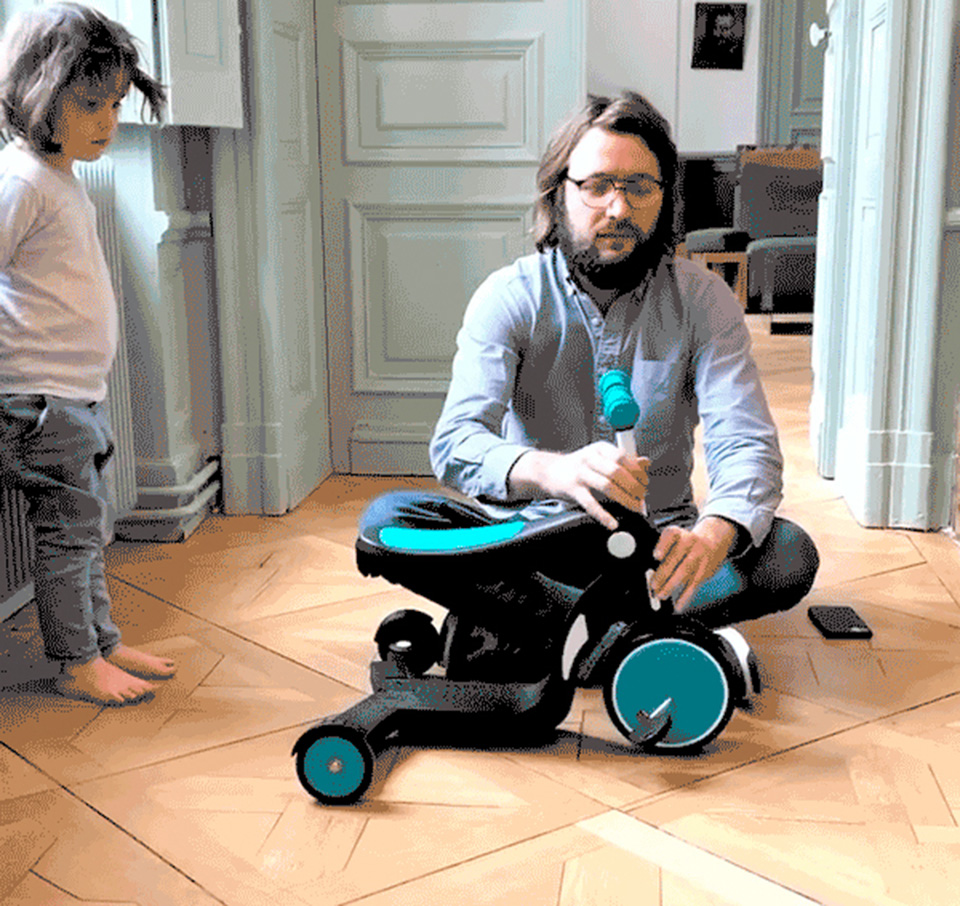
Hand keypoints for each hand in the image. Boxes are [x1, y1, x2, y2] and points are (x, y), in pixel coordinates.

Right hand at [507, 442, 648, 530]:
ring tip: (634, 508)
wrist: (548, 471)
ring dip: (625, 499)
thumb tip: (646, 463)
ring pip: (607, 486)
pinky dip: (603, 515)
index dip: (637, 471)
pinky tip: (612, 523)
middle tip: (642, 498)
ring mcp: (580, 474)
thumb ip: (623, 461)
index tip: (645, 483)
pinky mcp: (572, 489)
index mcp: (600, 449)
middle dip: (634, 487)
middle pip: (617, 471)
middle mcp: (590, 458)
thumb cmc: (579, 466)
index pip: (623, 457)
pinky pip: (590, 503)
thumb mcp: (601, 458)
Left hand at [649, 517, 737, 611]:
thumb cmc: (687, 542)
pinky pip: (694, 584)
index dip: (663, 545)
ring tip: (661, 595)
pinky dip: (685, 596)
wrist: (714, 540)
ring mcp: (699, 557)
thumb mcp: (675, 538)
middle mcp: (690, 543)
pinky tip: (678, 605)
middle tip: (653, 585)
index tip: (656, 556)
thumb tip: (651, 569)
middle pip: (676, 558)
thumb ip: (662, 551)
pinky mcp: (705, 570)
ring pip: (685, 572)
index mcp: (679, 534)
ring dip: (672, 585)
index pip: (671, 535)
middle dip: (664, 573)